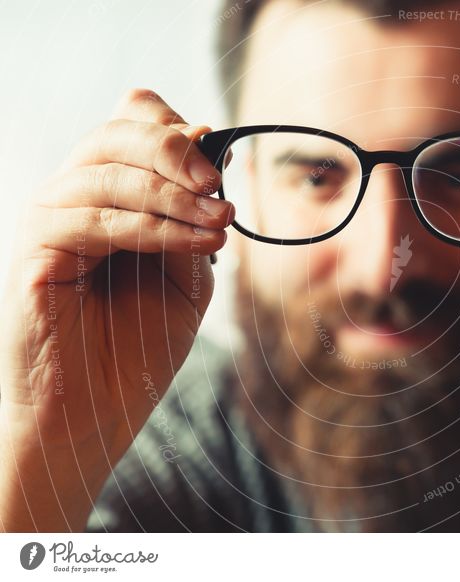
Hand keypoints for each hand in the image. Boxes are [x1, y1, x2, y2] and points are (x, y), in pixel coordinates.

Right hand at [0, 89, 233, 530]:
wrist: (95, 414)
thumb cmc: (139, 346)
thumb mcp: (184, 274)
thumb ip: (192, 218)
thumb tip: (211, 158)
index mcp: (106, 197)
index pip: (128, 129)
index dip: (173, 130)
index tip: (222, 158)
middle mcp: (70, 200)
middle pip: (114, 136)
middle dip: (175, 151)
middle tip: (219, 181)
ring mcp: (48, 224)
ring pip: (107, 174)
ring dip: (176, 195)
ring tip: (223, 220)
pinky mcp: (35, 255)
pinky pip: (96, 220)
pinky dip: (156, 226)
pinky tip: (201, 241)